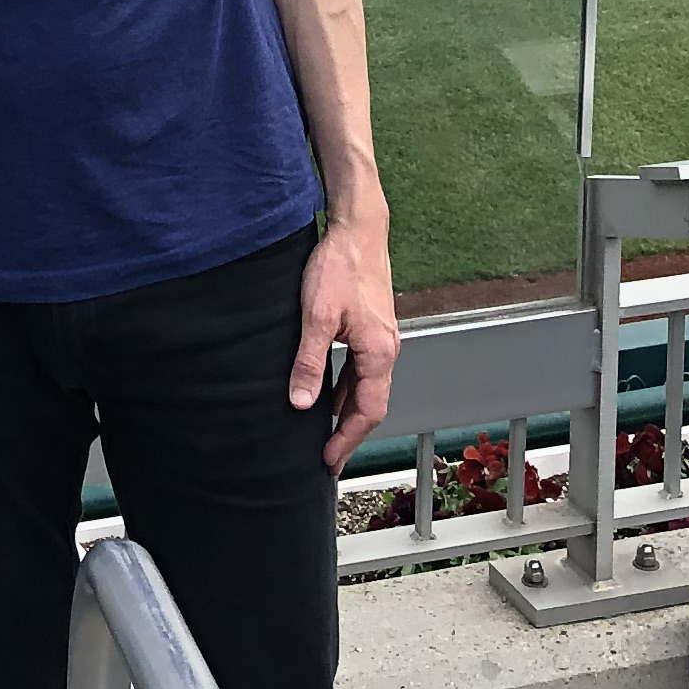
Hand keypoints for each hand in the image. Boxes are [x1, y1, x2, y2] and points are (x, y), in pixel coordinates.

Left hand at [291, 216, 398, 471]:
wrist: (358, 228)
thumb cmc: (340, 265)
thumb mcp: (317, 316)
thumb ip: (311, 362)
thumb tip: (301, 403)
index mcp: (378, 353)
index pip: (368, 412)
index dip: (347, 439)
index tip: (329, 460)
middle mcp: (386, 349)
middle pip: (371, 404)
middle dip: (349, 432)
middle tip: (327, 455)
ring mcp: (381, 337)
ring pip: (367, 386)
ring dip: (348, 410)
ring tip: (326, 430)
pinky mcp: (372, 326)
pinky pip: (363, 368)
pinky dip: (348, 386)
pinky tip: (330, 389)